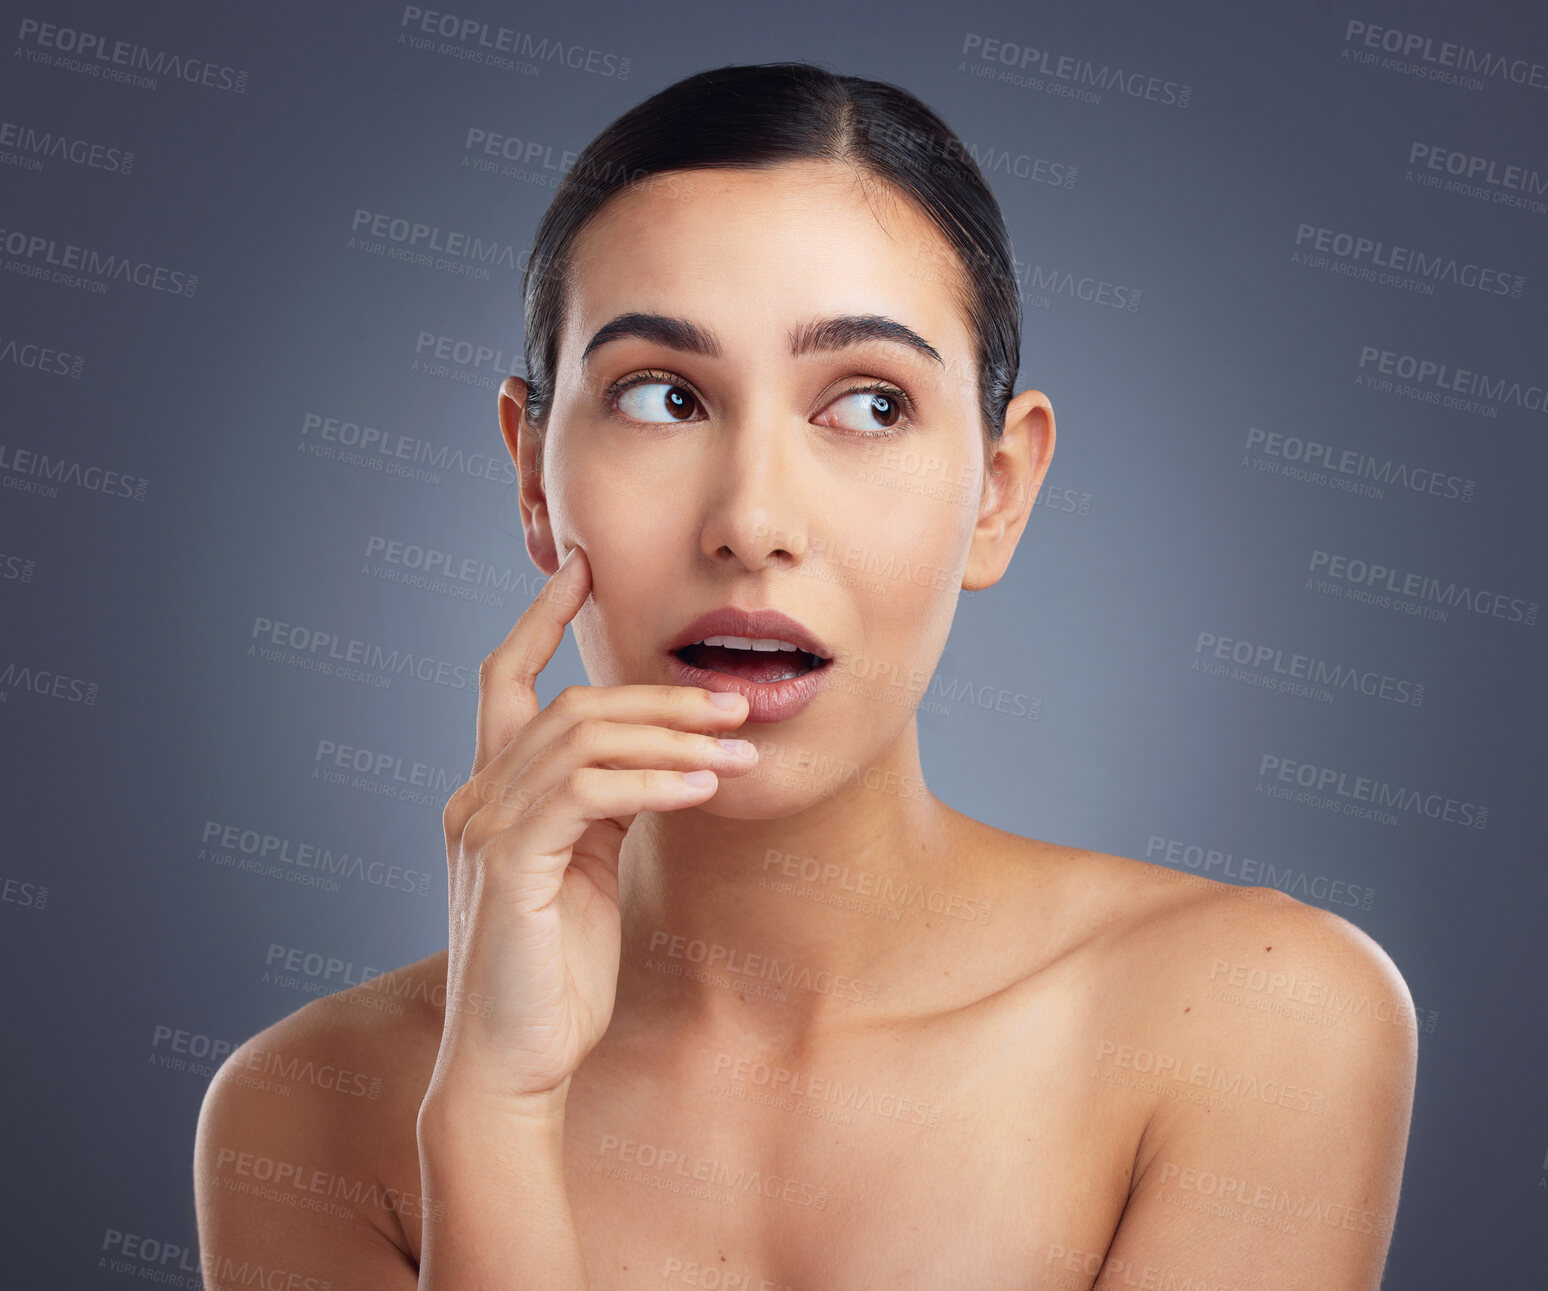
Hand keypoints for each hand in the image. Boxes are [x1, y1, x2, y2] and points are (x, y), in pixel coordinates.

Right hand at [429, 547, 757, 1113]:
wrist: (513, 1065)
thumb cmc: (555, 974)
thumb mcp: (586, 871)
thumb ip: (606, 809)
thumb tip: (663, 758)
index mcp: (491, 794)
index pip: (504, 680)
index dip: (540, 620)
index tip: (581, 569)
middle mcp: (475, 797)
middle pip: (570, 706)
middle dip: (658, 695)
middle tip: (735, 697)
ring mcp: (483, 827)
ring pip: (580, 737)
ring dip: (670, 735)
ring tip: (738, 744)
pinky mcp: (506, 862)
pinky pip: (585, 792)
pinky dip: (650, 780)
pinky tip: (704, 787)